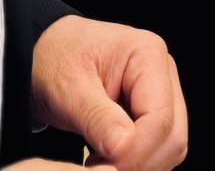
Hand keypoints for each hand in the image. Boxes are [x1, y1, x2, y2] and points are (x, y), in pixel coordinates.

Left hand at [30, 15, 185, 170]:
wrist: (42, 57)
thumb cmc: (54, 61)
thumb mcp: (68, 88)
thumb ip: (97, 117)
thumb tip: (123, 147)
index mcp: (148, 54)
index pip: (160, 117)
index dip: (136, 151)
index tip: (102, 167)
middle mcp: (162, 73)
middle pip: (172, 135)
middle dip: (139, 161)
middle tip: (99, 170)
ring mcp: (160, 94)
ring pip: (170, 146)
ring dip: (139, 164)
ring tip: (100, 164)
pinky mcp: (152, 114)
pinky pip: (158, 149)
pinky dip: (137, 162)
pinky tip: (108, 160)